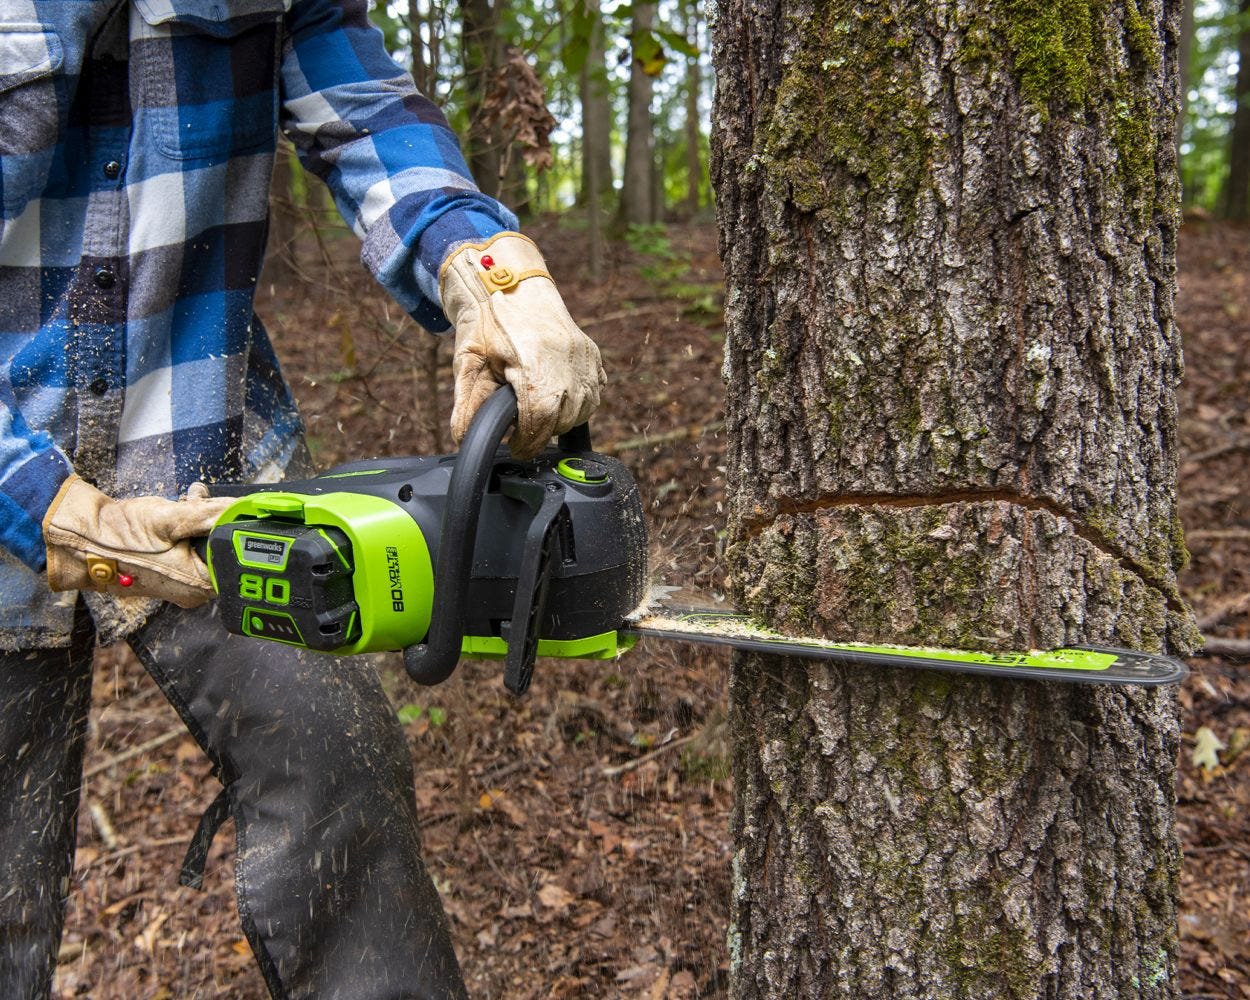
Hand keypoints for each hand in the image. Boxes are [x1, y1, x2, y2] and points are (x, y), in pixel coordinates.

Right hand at [42, 477, 233, 607]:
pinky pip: (189, 548)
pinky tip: (173, 515)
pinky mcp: (170, 573)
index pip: (237, 555)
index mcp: (200, 585)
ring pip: (205, 544)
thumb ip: (210, 514)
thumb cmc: (120, 537)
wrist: (81, 542)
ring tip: (180, 505)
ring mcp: (181, 584)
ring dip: (198, 520)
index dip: (230, 527)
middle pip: (222, 549)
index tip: (219, 508)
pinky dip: (186, 529)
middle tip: (194, 503)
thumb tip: (240, 509)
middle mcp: (194, 591)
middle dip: (212, 520)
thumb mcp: (171, 519)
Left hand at [440, 232, 605, 457]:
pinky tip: (558, 395)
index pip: (540, 420)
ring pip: (583, 410)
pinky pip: (594, 391)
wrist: (510, 281)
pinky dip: (578, 401)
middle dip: (542, 431)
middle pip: (563, 419)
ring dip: (562, 418)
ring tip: (539, 411)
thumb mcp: (470, 361)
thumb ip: (468, 403)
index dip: (527, 442)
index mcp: (535, 364)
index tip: (516, 446)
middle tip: (522, 427)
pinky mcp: (592, 354)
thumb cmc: (489, 319)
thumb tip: (464, 438)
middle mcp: (566, 362)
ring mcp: (583, 357)